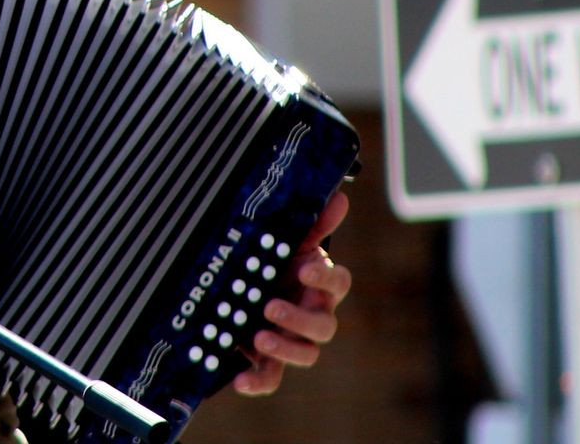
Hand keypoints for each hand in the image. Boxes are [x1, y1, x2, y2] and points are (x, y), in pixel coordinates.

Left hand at [231, 189, 351, 396]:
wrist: (246, 284)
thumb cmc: (274, 261)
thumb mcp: (287, 240)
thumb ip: (313, 222)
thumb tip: (340, 196)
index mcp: (320, 286)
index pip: (339, 283)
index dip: (325, 277)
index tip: (303, 267)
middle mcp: (312, 315)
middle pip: (324, 327)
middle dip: (299, 319)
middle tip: (271, 307)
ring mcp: (292, 339)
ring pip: (306, 355)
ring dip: (285, 349)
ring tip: (259, 337)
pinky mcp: (269, 359)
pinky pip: (271, 377)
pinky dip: (258, 382)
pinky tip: (240, 379)